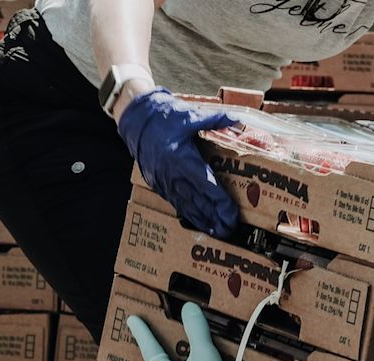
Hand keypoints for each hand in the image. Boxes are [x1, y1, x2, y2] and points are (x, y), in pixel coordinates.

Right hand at [117, 88, 240, 237]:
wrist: (135, 120)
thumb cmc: (163, 117)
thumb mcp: (191, 116)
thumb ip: (216, 120)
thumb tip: (238, 121)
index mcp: (182, 159)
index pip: (207, 185)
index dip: (220, 202)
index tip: (232, 214)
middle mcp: (173, 174)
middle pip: (198, 202)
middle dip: (215, 218)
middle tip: (230, 230)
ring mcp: (164, 181)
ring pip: (186, 206)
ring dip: (203, 220)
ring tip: (217, 232)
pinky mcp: (158, 184)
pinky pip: (175, 202)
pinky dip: (188, 214)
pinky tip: (198, 222)